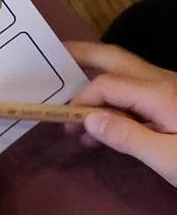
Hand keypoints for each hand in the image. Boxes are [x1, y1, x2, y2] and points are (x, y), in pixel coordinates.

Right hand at [66, 40, 176, 186]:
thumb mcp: (168, 159)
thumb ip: (127, 137)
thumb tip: (87, 117)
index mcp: (159, 93)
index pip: (107, 85)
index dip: (82, 100)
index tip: (67, 124)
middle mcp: (163, 81)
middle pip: (115, 58)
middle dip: (82, 55)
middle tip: (50, 56)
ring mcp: (170, 89)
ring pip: (125, 70)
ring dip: (96, 79)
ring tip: (70, 94)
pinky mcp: (174, 101)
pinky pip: (135, 89)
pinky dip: (113, 96)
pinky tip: (104, 120)